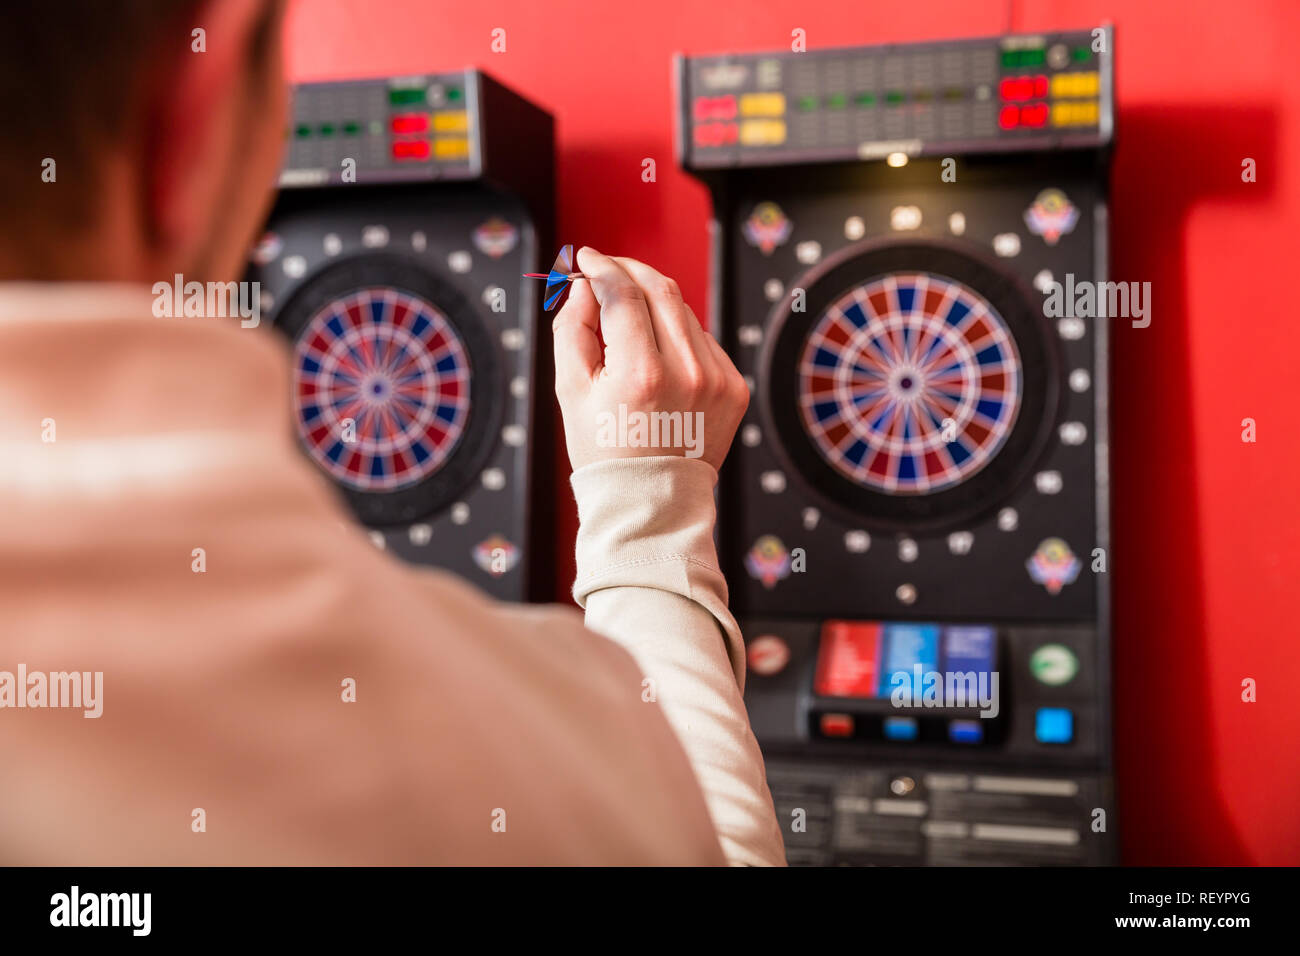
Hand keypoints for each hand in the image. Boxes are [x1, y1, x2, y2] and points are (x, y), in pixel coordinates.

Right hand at [551, 247, 748, 472]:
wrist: (653, 503)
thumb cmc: (606, 451)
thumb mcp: (571, 391)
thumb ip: (572, 328)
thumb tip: (585, 286)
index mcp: (641, 374)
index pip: (622, 294)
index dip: (601, 268)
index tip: (586, 259)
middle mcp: (687, 372)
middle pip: (660, 289)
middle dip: (630, 271)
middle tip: (606, 269)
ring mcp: (717, 380)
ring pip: (683, 312)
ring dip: (652, 303)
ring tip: (626, 320)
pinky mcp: (734, 387)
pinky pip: (703, 340)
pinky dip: (677, 335)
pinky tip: (657, 358)